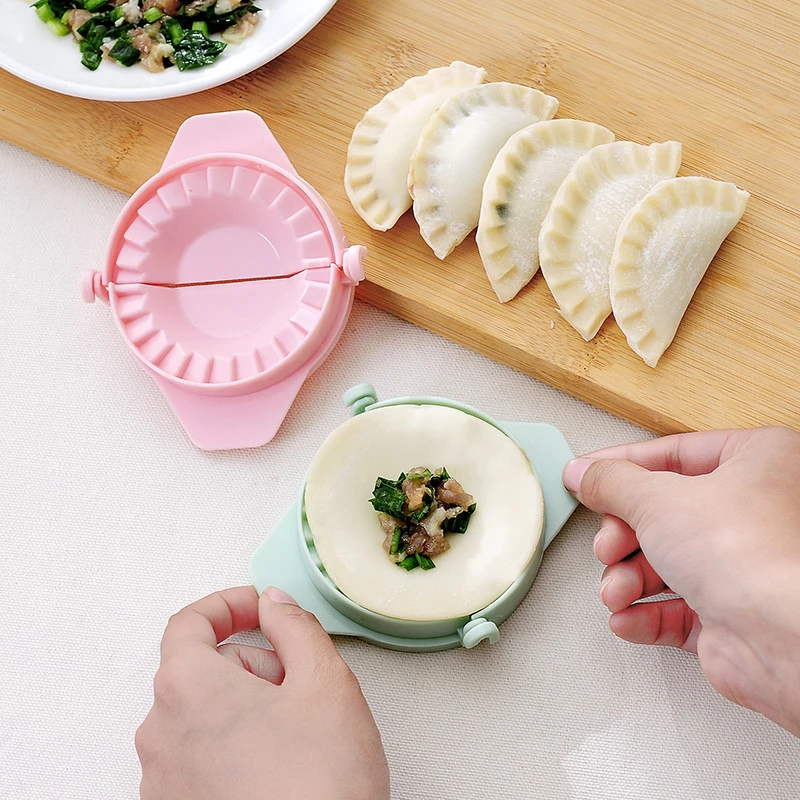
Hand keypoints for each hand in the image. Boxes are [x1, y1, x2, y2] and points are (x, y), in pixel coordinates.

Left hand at [135, 586, 389, 799]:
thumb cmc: (317, 788)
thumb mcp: (325, 680)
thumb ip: (295, 625)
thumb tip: (275, 605)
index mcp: (188, 688)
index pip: (189, 622)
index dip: (229, 605)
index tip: (257, 608)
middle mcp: (161, 733)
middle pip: (201, 670)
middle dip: (251, 666)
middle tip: (296, 686)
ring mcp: (163, 780)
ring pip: (202, 715)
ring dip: (244, 709)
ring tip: (292, 735)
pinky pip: (198, 757)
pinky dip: (232, 748)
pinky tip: (276, 767)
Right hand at [563, 426, 799, 736]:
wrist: (785, 639)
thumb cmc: (752, 555)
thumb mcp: (658, 498)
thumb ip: (612, 482)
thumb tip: (586, 474)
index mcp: (758, 462)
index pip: (673, 454)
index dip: (622, 467)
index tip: (587, 478)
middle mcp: (756, 511)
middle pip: (662, 512)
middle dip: (623, 536)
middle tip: (609, 543)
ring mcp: (744, 565)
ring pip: (664, 562)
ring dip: (627, 578)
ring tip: (618, 589)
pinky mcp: (733, 614)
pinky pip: (674, 607)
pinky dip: (643, 613)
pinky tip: (628, 616)